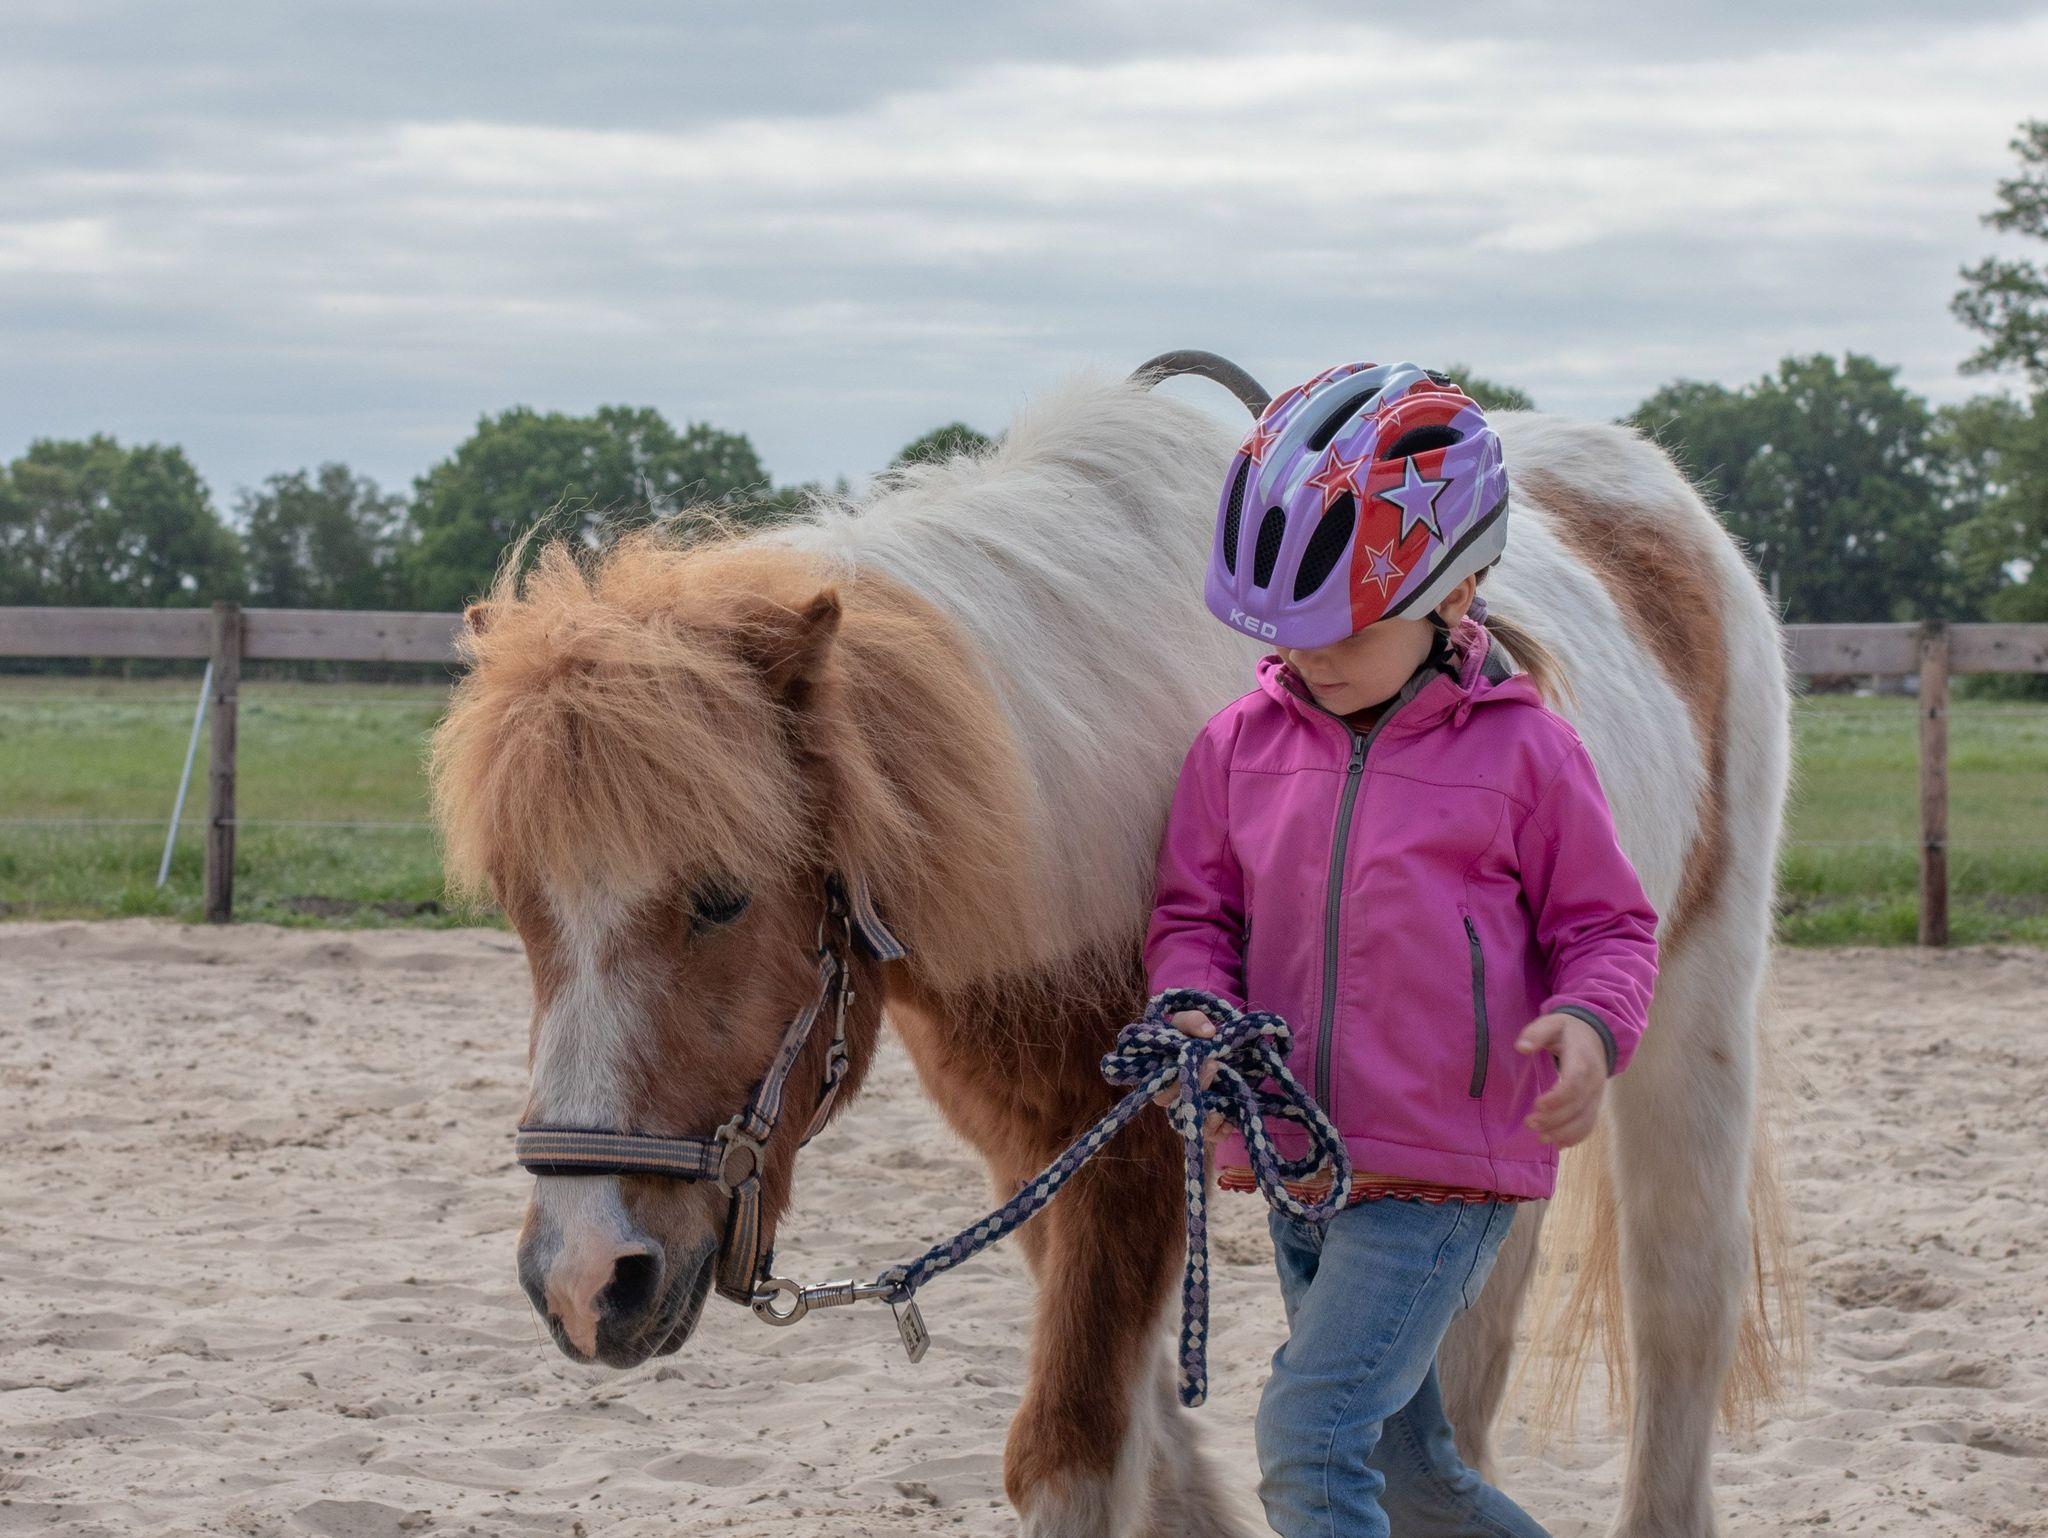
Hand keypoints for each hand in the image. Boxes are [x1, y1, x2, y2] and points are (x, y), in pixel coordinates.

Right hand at [1152, 1007, 1223, 1128]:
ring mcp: (1184, 1109)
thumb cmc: (1192, 1037)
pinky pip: (1207, 1135)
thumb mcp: (1189, 1023)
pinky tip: (1229, 1122)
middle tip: (1214, 1064)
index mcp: (1156, 1072)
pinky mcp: (1202, 1123)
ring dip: (1203, 1116)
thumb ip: (1193, 1021)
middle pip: (1170, 1100)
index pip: (1153, 1081)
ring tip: (1221, 1106)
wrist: (1217, 1053)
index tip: (1193, 1054)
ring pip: (1187, 1122)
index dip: (1169, 1075)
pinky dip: (1219, 1131)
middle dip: (1193, 1084)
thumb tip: (1209, 1032)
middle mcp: (1167, 1094)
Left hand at [1516, 1013, 1605, 1146]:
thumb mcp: (1552, 1022)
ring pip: (1585, 1120)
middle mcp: (1594, 1081)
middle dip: (1555, 1119)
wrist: (1596, 1035)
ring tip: (1540, 1137)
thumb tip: (1521, 1048)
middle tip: (1530, 1123)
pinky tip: (1556, 1143)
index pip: (1574, 1083)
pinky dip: (1575, 1137)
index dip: (1558, 1098)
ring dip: (1563, 1132)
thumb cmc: (1568, 1030)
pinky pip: (1589, 1124)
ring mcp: (1597, 1094)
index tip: (1537, 1105)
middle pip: (1578, 1106)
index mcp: (1583, 1060)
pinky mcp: (1595, 1103)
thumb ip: (1536, 1033)